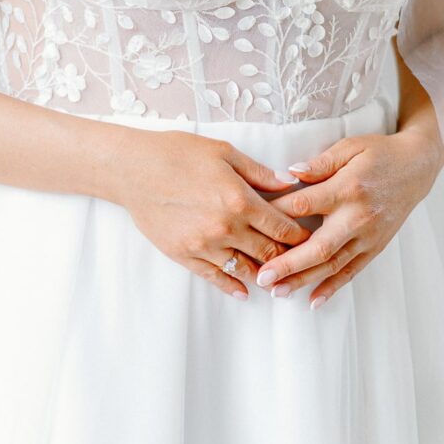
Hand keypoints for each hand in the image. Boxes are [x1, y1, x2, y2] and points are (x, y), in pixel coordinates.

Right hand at [113, 129, 314, 299]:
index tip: (310, 239)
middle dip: (288, 258)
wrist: (134, 168)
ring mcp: (205, 246)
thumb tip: (289, 184)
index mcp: (240, 200)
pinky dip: (234, 287)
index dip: (300, 236)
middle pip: (269, 253)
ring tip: (276, 277)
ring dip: (264, 275)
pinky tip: (245, 291)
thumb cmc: (178, 152)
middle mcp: (226, 228)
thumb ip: (258, 172)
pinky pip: (216, 278)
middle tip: (299, 261)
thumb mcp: (223, 152)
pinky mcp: (185, 256)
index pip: (282, 228)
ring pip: (246, 270)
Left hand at [252, 128, 441, 307]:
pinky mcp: (375, 247)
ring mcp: (368, 236)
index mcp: (347, 188)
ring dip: (305, 280)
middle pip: (319, 246)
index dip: (278, 214)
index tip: (254, 222)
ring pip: (333, 265)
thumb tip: (290, 173)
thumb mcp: (349, 147)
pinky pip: (352, 271)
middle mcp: (358, 217)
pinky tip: (314, 300)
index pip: (306, 204)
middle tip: (263, 277)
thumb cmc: (378, 153)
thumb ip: (320, 162)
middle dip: (289, 264)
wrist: (416, 168)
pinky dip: (333, 287)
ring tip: (279, 292)